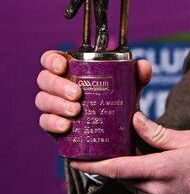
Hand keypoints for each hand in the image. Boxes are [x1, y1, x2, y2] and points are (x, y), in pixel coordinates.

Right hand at [36, 50, 151, 135]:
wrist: (116, 133)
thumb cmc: (116, 103)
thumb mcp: (128, 89)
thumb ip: (137, 76)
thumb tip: (143, 65)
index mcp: (71, 71)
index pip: (51, 60)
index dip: (52, 60)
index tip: (64, 66)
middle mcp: (57, 87)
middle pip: (44, 79)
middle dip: (58, 85)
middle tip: (77, 94)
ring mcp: (53, 106)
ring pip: (42, 100)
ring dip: (57, 104)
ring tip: (76, 111)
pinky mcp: (53, 126)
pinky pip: (45, 122)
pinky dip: (54, 123)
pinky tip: (66, 126)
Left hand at [71, 113, 189, 193]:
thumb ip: (159, 133)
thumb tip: (134, 121)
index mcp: (161, 171)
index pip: (118, 169)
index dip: (94, 166)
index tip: (76, 161)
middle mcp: (159, 192)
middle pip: (125, 179)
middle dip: (115, 166)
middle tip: (107, 150)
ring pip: (137, 189)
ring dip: (133, 176)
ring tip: (136, 158)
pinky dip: (148, 185)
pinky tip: (159, 173)